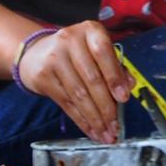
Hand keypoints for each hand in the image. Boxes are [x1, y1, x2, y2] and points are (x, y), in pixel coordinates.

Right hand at [17, 22, 132, 142]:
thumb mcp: (97, 51)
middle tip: (116, 126)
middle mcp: (70, 40)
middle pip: (91, 78)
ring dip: (95, 119)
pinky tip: (92, 130)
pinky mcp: (43, 77)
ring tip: (106, 134)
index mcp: (90, 30)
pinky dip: (81, 120)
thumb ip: (115, 66)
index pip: (103, 52)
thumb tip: (129, 86)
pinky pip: (66, 103)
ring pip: (78, 94)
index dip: (114, 76)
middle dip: (106, 106)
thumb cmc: (77, 52)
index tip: (123, 98)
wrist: (36, 52)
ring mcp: (54, 58)